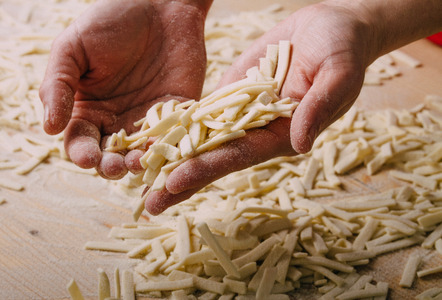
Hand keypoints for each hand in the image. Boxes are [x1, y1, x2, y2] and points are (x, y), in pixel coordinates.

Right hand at [40, 0, 208, 178]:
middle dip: (111, 166)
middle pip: (111, 156)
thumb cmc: (110, 21)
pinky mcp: (179, 113)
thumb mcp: (73, 47)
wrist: (160, 4)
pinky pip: (175, 137)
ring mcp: (149, 119)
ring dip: (140, 163)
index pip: (81, 142)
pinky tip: (167, 150)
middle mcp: (118, 120)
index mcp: (89, 109)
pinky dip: (171, 148)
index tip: (88, 157)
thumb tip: (49, 128)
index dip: (83, 154)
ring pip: (142, 153)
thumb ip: (57, 85)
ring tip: (139, 161)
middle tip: (115, 166)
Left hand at [145, 1, 374, 214]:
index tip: (176, 183)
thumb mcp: (338, 73)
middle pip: (214, 158)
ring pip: (202, 139)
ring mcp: (241, 113)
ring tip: (136, 175)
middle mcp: (257, 130)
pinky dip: (177, 127)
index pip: (241, 156)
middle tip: (147, 203)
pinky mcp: (230, 95)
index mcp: (282, 134)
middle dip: (182, 179)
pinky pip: (201, 112)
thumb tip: (299, 145)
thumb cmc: (343, 49)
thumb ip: (319, 107)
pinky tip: (151, 138)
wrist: (330, 28)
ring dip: (171, 157)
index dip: (209, 169)